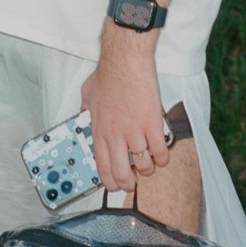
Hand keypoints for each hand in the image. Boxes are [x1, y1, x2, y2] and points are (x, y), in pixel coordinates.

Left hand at [80, 29, 169, 194]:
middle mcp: (116, 136)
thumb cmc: (107, 74)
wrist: (125, 61)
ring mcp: (135, 131)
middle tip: (133, 181)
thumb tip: (83, 117)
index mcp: (99, 131)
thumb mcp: (87, 94)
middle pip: (122, 172)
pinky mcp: (152, 125)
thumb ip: (85, 110)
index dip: (109, 181)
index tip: (114, 185)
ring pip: (144, 165)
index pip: (102, 166)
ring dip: (148, 169)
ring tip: (149, 164)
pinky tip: (162, 155)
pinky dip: (163, 157)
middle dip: (128, 183)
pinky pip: (161, 151)